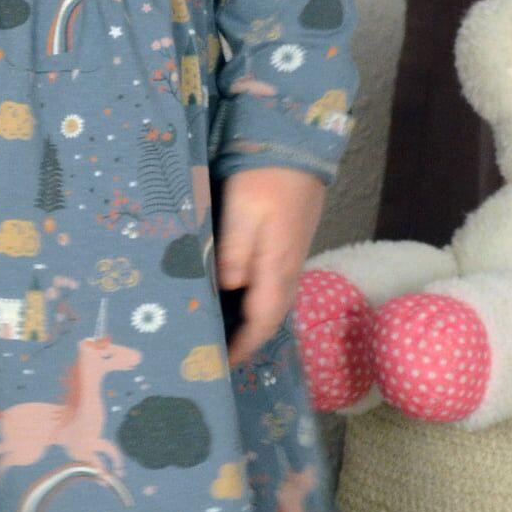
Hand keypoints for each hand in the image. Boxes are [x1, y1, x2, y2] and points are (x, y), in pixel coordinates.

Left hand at [216, 167, 326, 367]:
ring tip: (219, 330)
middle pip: (268, 317)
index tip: (220, 365)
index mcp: (277, 267)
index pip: (261, 322)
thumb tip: (226, 291)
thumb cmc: (264, 178)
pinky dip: (253, 299)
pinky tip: (233, 295)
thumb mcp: (242, 211)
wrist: (296, 147)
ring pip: (270, 301)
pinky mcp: (286, 243)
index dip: (242, 346)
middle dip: (245, 340)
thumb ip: (234, 252)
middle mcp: (288, 269)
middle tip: (215, 352)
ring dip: (249, 321)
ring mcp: (290, 256)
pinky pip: (271, 284)